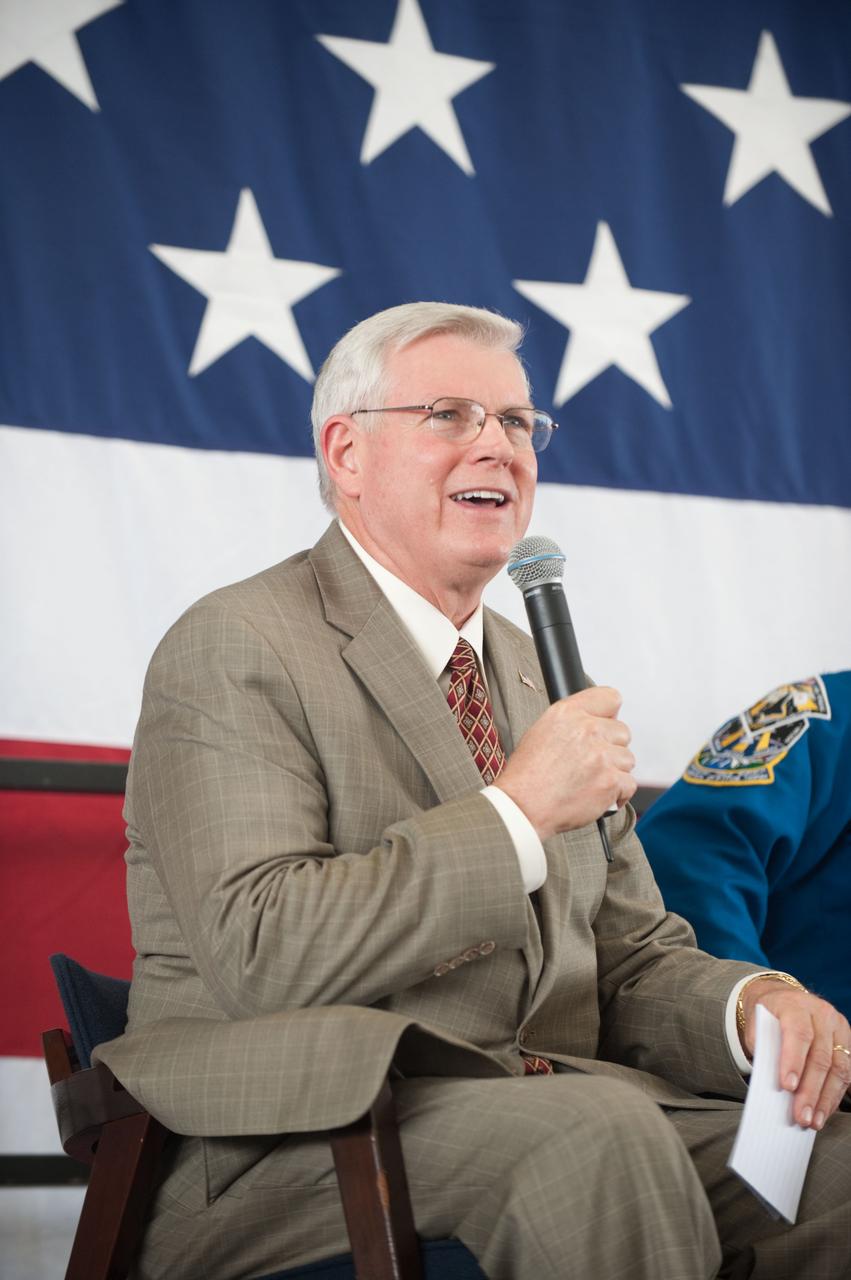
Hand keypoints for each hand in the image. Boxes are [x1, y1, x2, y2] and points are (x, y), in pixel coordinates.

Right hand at [494, 686, 635, 841]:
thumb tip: (597, 722)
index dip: (610, 715)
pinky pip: (629, 784)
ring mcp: (601, 756)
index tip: (606, 726)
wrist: (524, 806)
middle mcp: (587, 730)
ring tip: (590, 781)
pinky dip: (617, 793)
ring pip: (627, 759)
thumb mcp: (541, 731)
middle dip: (611, 748)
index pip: (611, 698)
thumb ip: (573, 721)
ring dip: (614, 771)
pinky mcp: (610, 781)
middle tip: (591, 762)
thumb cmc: (528, 775)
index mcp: (568, 712)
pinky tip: (598, 795)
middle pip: (623, 732)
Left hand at [740, 979, 850, 1128]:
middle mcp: (821, 1014)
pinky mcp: (847, 1042)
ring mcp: (838, 1028)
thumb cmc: (768, 1018)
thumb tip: (773, 1086)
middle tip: (800, 1116)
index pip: (798, 1033)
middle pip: (820, 1056)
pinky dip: (833, 1096)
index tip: (787, 1086)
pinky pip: (846, 1073)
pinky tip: (823, 1111)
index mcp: (795, 1005)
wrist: (783, 1000)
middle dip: (810, 1091)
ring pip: (838, 1068)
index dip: (793, 1061)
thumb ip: (765, 1051)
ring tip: (813, 1121)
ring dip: (825, 1099)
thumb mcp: (758, 1028)